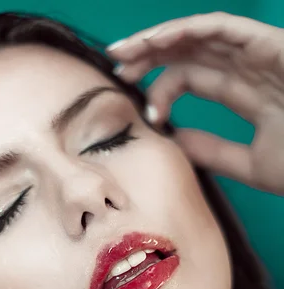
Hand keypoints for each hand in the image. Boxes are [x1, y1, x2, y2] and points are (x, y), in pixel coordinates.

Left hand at [107, 12, 283, 195]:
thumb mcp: (251, 163)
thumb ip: (214, 151)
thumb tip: (174, 141)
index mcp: (247, 93)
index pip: (193, 79)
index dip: (162, 88)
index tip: (146, 112)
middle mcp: (250, 68)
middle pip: (191, 52)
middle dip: (150, 55)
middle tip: (117, 65)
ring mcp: (261, 54)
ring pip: (201, 34)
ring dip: (161, 37)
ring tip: (126, 50)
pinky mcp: (271, 45)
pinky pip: (225, 27)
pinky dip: (190, 29)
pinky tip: (159, 40)